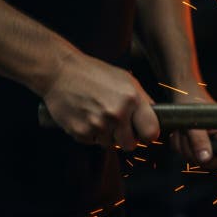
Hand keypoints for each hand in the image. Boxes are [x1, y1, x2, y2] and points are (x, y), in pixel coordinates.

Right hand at [41, 52, 159, 149]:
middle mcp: (116, 114)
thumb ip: (143, 100)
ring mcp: (97, 125)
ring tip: (98, 115)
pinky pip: (92, 142)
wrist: (59, 72)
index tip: (143, 131)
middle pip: (130, 145)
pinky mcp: (80, 132)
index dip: (148, 134)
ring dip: (106, 135)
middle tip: (118, 126)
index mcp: (132, 100)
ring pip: (110, 144)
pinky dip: (90, 133)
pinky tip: (86, 116)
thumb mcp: (126, 80)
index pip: (151, 132)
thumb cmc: (95, 73)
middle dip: (126, 138)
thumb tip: (157, 118)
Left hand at [169, 87, 216, 167]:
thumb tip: (205, 159)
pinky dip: (178, 145)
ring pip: (193, 158)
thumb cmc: (193, 104)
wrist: (184, 95)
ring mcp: (206, 146)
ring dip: (182, 145)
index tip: (201, 154)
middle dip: (191, 150)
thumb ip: (200, 140)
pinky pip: (184, 154)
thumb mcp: (195, 121)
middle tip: (186, 134)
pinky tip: (179, 133)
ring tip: (182, 130)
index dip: (214, 161)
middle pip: (207, 162)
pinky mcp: (194, 146)